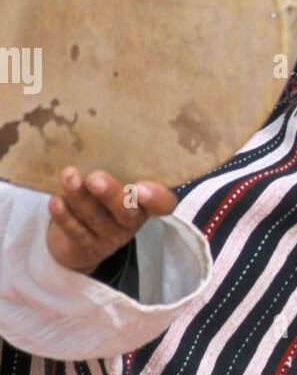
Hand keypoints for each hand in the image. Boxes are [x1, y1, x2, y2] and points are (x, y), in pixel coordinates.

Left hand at [47, 168, 176, 274]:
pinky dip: (64, 216)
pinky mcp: (86, 246)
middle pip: (127, 212)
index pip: (163, 204)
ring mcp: (109, 237)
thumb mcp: (117, 183)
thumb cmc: (102, 200)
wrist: (79, 242)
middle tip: (95, 178)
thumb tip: (104, 128)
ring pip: (96, 218)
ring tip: (68, 176)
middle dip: (111, 194)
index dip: (157, 197)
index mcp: (144, 204)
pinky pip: (75, 231)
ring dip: (81, 197)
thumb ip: (117, 165)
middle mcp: (130, 221)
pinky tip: (55, 200)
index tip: (142, 186)